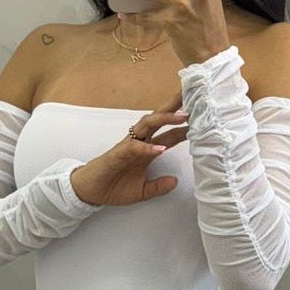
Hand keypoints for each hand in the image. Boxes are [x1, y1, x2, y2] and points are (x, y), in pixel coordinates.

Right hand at [70, 100, 189, 206]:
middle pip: (158, 119)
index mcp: (146, 150)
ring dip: (165, 119)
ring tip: (182, 116)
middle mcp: (139, 143)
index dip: (183, 128)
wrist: (89, 192)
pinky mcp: (118, 154)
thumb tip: (175, 182)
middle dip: (174, 107)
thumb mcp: (142, 192)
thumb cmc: (113, 188)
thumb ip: (158, 187)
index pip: (168, 135)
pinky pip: (134, 147)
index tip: (200, 120)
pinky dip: (147, 147)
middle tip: (191, 96)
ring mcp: (128, 146)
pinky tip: (160, 149)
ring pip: (147, 125)